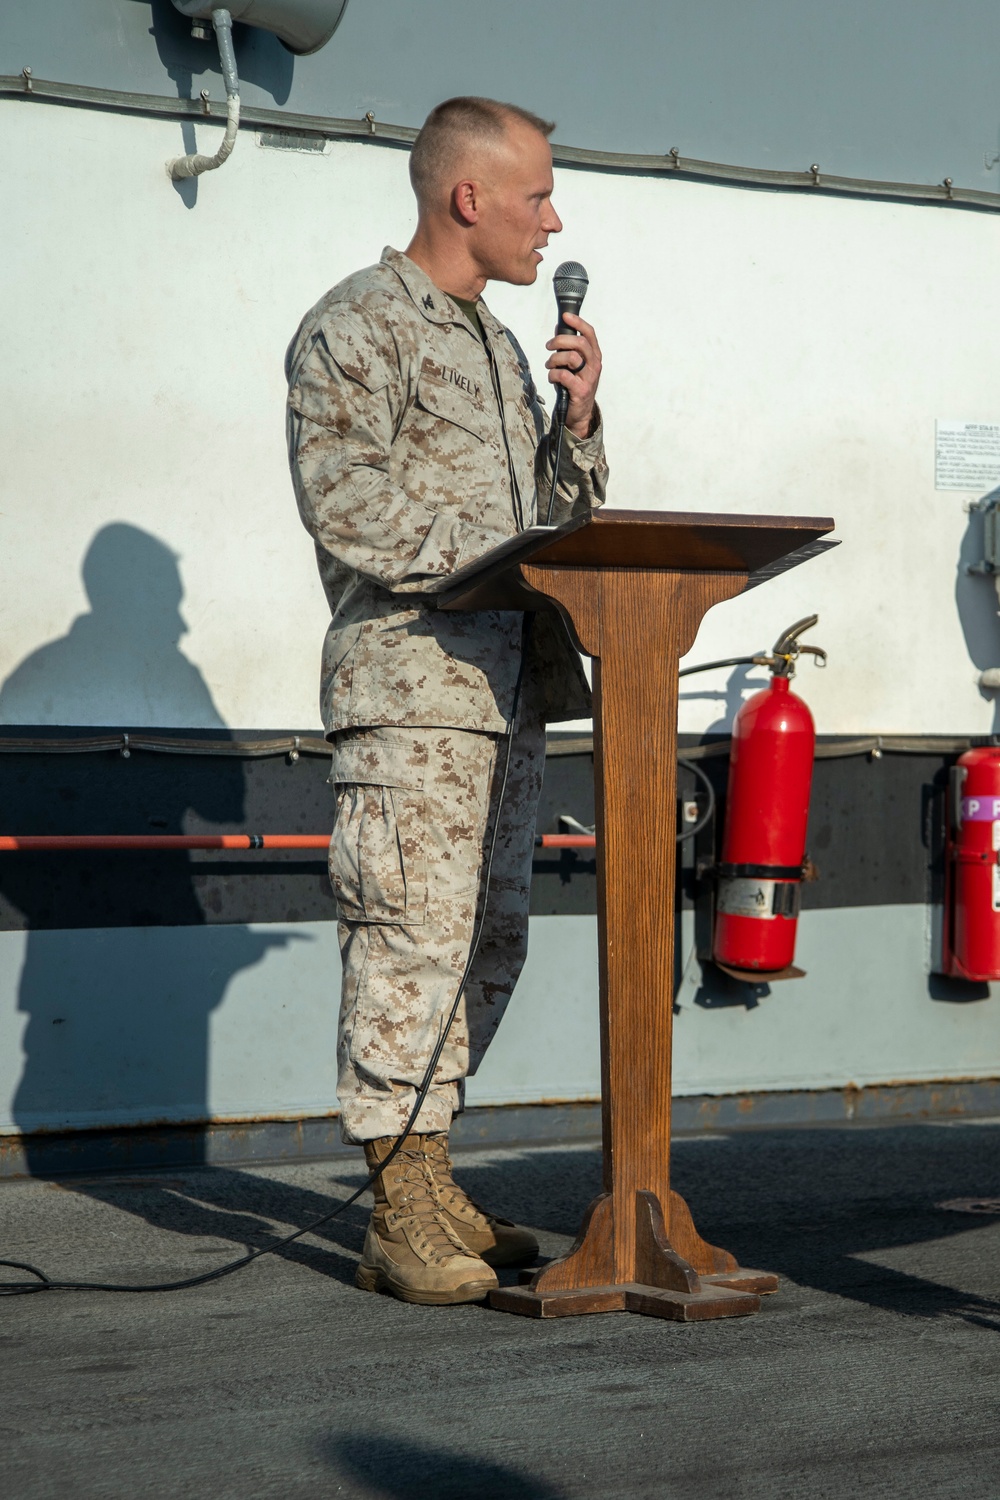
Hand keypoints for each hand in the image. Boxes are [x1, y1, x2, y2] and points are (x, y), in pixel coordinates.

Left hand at [545, 312, 601, 438]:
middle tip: (549, 346)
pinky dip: (553, 374)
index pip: (589, 333)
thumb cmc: (575, 385)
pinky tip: (552, 377)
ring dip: (554, 359)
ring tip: (549, 365)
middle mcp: (594, 365)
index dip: (578, 322)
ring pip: (571, 358)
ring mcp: (589, 378)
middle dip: (560, 341)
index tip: (565, 316)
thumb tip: (560, 327)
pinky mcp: (581, 390)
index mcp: (594, 355)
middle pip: (579, 343)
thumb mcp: (574, 364)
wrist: (579, 413)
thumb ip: (569, 347)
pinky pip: (564, 375)